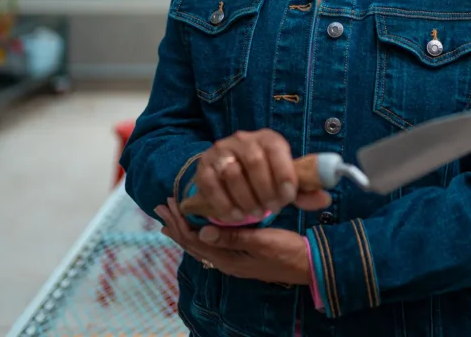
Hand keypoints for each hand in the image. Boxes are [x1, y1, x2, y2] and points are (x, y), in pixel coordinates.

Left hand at [157, 199, 312, 285]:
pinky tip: (199, 226)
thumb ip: (233, 237)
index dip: (180, 221)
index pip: (195, 240)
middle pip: (193, 243)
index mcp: (228, 259)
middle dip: (177, 225)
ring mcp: (233, 260)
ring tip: (172, 217)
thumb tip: (203, 230)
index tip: (169, 203)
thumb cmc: (287, 252)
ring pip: (201, 243)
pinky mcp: (241, 256)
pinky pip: (212, 243)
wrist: (308, 265)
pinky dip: (200, 231)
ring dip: (186, 228)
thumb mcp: (261, 242)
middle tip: (162, 207)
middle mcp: (226, 262)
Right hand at [195, 129, 325, 221]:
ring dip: (246, 198)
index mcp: (267, 138)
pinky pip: (211, 185)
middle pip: (254, 161)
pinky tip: (235, 216)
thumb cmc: (263, 178)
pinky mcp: (203, 168)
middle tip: (271, 209)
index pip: (276, 149)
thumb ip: (303, 191)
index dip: (284, 174)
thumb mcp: (284, 182)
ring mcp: (220, 152)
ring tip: (255, 214)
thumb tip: (324, 199)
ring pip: (232, 173)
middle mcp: (243, 139)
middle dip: (265, 190)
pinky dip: (225, 204)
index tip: (287, 198)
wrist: (227, 174)